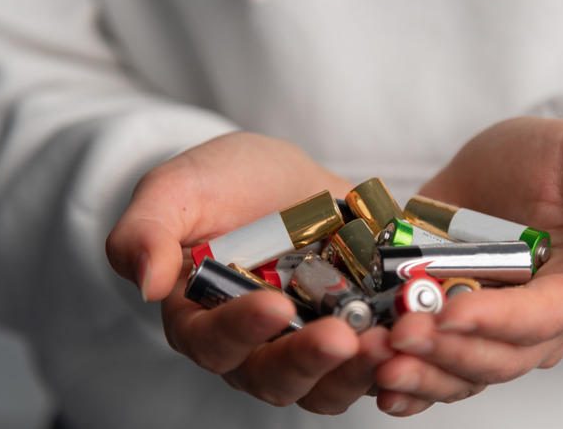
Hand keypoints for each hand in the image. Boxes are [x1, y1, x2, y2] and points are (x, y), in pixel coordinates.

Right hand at [106, 132, 392, 412]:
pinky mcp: (353, 333)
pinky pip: (372, 363)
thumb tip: (146, 281)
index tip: (273, 303)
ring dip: (357, 372)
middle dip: (308, 362)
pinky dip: (394, 356)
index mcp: (202, 318)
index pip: (212, 342)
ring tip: (387, 342)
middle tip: (342, 336)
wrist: (288, 178)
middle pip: (273, 379)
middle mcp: (253, 346)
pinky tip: (416, 332)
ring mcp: (307, 344)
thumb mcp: (179, 188)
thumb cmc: (226, 182)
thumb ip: (147, 230)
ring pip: (326, 385)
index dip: (241, 330)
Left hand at [373, 117, 562, 414]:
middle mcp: (535, 323)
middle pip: (500, 358)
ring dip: (423, 374)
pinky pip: (435, 374)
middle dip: (450, 350)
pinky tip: (380, 386)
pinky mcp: (449, 332)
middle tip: (403, 333)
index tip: (453, 309)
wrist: (491, 168)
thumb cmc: (544, 159)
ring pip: (465, 374)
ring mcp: (489, 331)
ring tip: (381, 360)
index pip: (545, 318)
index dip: (501, 319)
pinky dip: (409, 386)